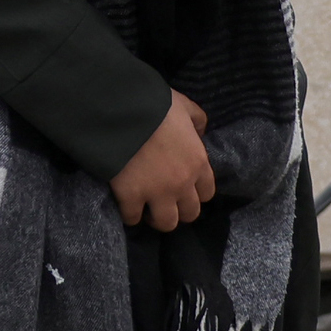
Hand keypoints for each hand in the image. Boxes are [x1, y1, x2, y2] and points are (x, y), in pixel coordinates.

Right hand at [111, 93, 215, 230]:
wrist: (123, 111)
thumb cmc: (156, 106)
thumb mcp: (185, 106)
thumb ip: (197, 120)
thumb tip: (198, 133)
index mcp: (198, 163)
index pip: (207, 193)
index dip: (195, 192)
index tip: (183, 187)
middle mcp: (182, 183)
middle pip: (190, 214)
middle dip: (179, 209)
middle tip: (165, 200)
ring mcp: (157, 194)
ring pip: (166, 223)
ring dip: (157, 218)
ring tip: (147, 208)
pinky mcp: (131, 197)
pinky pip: (133, 218)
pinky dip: (129, 214)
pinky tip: (126, 205)